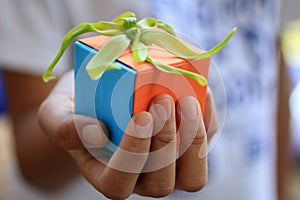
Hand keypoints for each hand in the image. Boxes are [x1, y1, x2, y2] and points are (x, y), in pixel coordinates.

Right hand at [38, 70, 217, 198]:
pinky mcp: (188, 147)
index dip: (132, 156)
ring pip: (191, 175)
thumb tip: (96, 133)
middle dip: (165, 143)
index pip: (119, 183)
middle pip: (161, 183)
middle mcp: (140, 178)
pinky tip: (198, 92)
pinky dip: (206, 119)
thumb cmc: (79, 105)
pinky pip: (205, 144)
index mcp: (106, 175)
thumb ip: (63, 126)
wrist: (103, 93)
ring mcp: (167, 166)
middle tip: (161, 101)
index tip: (138, 116)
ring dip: (192, 137)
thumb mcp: (56, 112)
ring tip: (185, 99)